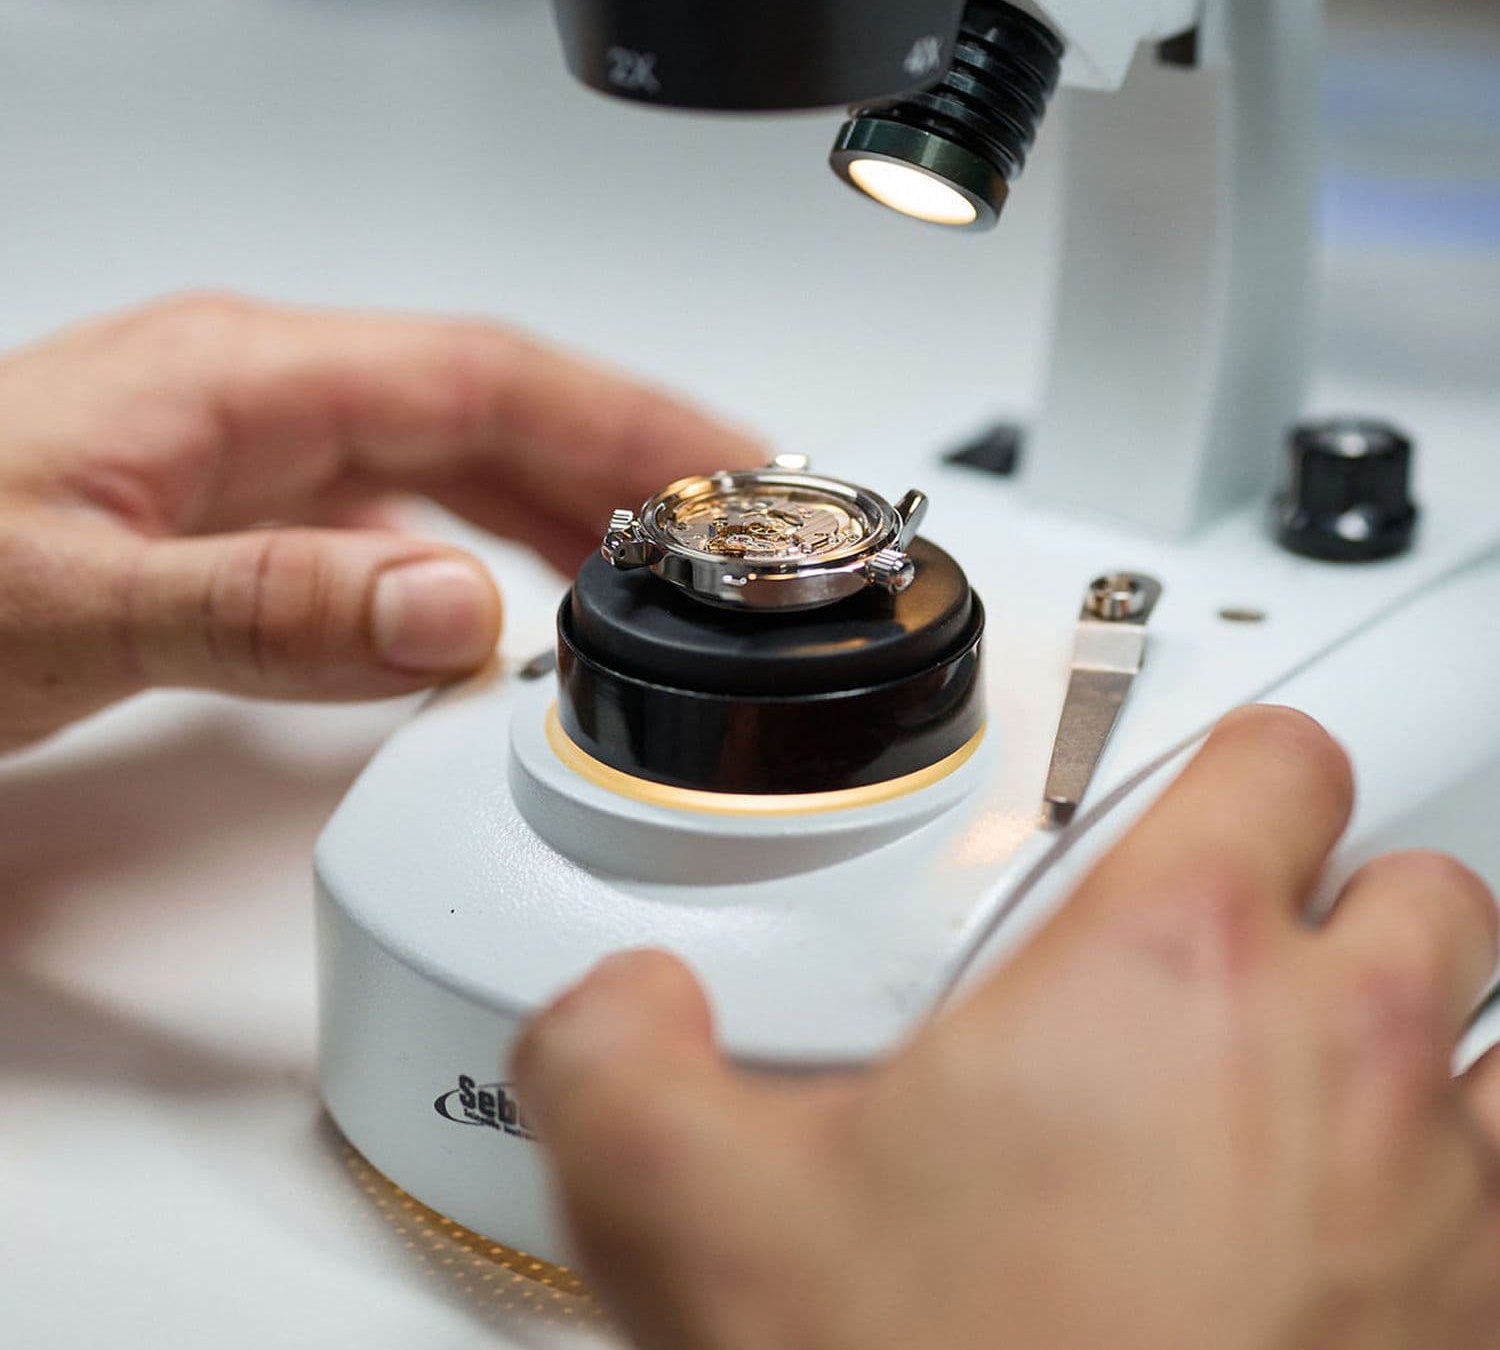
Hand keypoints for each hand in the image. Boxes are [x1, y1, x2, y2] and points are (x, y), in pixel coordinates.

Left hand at [0, 293, 760, 751]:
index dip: (627, 413)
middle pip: (487, 402)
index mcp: (241, 376)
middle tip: (736, 527)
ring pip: (440, 457)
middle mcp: (250, 396)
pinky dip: (462, 562)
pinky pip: (379, 519)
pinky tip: (484, 622)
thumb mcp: (62, 602)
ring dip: (553, 505)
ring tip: (653, 567)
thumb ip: (265, 610)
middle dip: (621, 456)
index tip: (733, 464)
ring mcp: (232, 454)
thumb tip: (459, 613)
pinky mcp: (210, 516)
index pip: (488, 370)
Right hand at [516, 708, 1499, 1349]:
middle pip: (1419, 887)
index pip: (1274, 760)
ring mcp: (1445, 1213)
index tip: (1201, 801)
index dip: (1238, 763)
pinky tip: (1383, 1253)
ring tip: (1337, 1099)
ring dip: (1441, 1051)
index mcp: (1169, 971)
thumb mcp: (700, 1220)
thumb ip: (619, 1063)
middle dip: (1347, 903)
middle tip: (1254, 961)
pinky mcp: (1488, 1339)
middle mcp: (1343, 1066)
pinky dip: (1478, 1209)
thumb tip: (609, 1011)